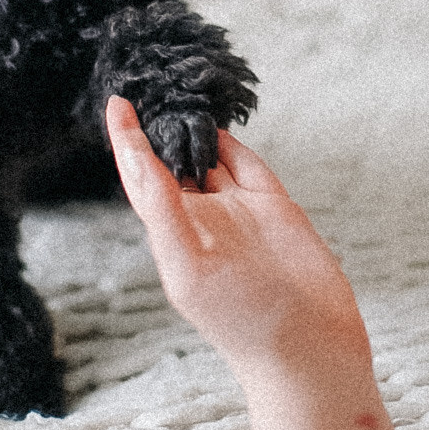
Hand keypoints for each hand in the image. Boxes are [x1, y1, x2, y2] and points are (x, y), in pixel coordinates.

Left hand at [105, 96, 368, 385]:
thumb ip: (164, 211)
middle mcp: (201, 221)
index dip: (127, 141)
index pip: (141, 179)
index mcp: (172, 237)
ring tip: (176, 88)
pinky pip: (246, 165)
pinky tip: (217, 119)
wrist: (310, 349)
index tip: (118, 102)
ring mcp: (238, 212)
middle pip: (170, 162)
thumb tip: (139, 161)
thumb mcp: (190, 266)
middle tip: (148, 81)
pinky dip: (232, 141)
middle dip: (158, 126)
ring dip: (192, 127)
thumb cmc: (243, 320)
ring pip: (208, 158)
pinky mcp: (274, 207)